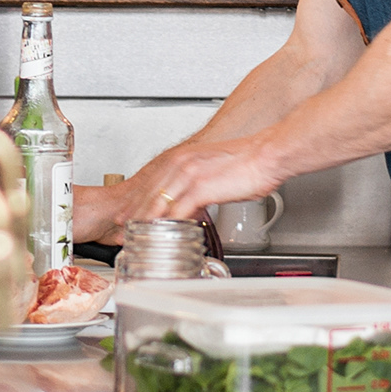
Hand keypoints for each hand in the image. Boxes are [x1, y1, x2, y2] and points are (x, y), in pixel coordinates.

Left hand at [87, 137, 281, 231]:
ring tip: (138, 235)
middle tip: (123, 228)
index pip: (153, 181)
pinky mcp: (200, 188)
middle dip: (135, 212)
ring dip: (146, 221)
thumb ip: (199, 186)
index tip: (130, 212)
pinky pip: (177, 211)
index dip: (139, 200)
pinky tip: (163, 235)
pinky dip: (167, 225)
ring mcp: (189, 176)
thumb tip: (193, 204)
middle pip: (149, 192)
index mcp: (184, 158)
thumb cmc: (249, 164)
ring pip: (158, 202)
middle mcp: (182, 164)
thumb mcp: (215, 172)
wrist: (268, 156)